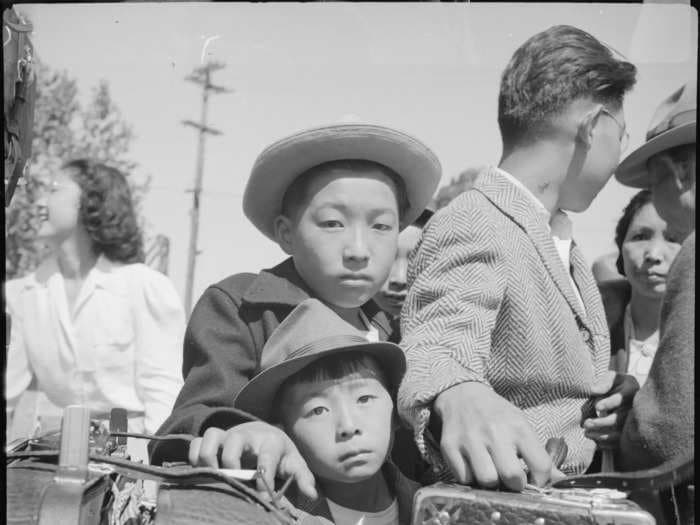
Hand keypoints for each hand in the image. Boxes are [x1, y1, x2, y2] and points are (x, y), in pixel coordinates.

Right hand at [188, 421, 317, 498]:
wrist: (265, 433)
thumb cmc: (279, 454)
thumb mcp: (294, 463)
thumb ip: (302, 478)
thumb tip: (311, 495)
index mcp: (270, 442)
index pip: (267, 456)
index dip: (264, 476)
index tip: (261, 495)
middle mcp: (247, 436)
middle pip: (235, 440)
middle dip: (232, 461)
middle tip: (232, 481)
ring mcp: (227, 436)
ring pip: (212, 436)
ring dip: (208, 456)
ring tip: (213, 476)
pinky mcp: (213, 441)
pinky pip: (196, 442)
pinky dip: (194, 456)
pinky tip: (201, 474)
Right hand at [434, 382, 552, 490]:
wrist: (461, 394)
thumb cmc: (496, 415)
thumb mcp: (521, 426)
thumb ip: (539, 455)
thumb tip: (560, 480)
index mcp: (518, 427)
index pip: (541, 466)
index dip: (540, 480)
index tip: (533, 479)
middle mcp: (494, 432)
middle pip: (512, 477)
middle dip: (514, 485)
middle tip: (510, 478)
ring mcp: (470, 439)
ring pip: (487, 481)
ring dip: (490, 483)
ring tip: (491, 472)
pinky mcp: (449, 446)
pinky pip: (463, 478)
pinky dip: (469, 478)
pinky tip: (473, 466)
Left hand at [583, 373, 638, 445]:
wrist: (625, 393)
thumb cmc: (616, 383)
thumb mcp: (612, 377)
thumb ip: (604, 382)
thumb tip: (593, 390)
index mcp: (631, 389)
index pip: (622, 398)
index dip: (610, 403)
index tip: (597, 407)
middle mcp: (635, 407)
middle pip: (620, 419)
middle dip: (602, 423)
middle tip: (586, 423)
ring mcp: (634, 421)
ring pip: (620, 433)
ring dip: (602, 436)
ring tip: (586, 433)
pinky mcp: (630, 432)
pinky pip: (620, 442)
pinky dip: (607, 444)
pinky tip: (595, 441)